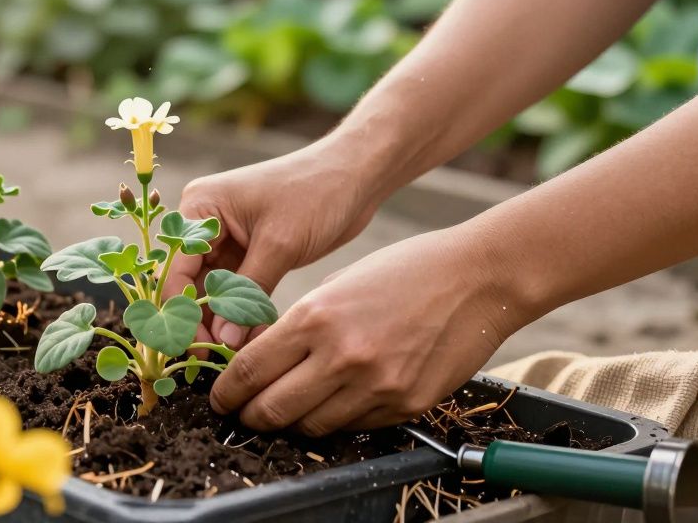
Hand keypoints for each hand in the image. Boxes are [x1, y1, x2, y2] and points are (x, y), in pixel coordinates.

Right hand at [168, 138, 382, 347]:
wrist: (355, 175)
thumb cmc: (316, 193)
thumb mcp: (279, 244)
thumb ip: (247, 293)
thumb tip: (223, 342)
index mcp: (201, 208)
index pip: (176, 268)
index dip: (180, 309)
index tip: (191, 347)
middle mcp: (205, 223)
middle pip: (190, 282)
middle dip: (201, 321)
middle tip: (211, 361)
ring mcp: (227, 239)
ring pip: (213, 291)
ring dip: (221, 322)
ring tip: (230, 358)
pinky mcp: (250, 253)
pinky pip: (236, 290)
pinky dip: (241, 314)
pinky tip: (250, 342)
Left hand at [209, 226, 526, 434]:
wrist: (477, 278)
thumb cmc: (406, 271)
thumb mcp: (337, 287)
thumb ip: (299, 327)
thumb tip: (261, 362)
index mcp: (317, 317)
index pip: (250, 369)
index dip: (226, 390)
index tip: (220, 395)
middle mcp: (342, 356)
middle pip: (272, 410)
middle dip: (250, 415)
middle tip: (243, 412)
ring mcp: (376, 386)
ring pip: (311, 426)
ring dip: (291, 422)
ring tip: (287, 409)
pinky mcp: (404, 405)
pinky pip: (353, 426)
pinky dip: (335, 420)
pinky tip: (333, 402)